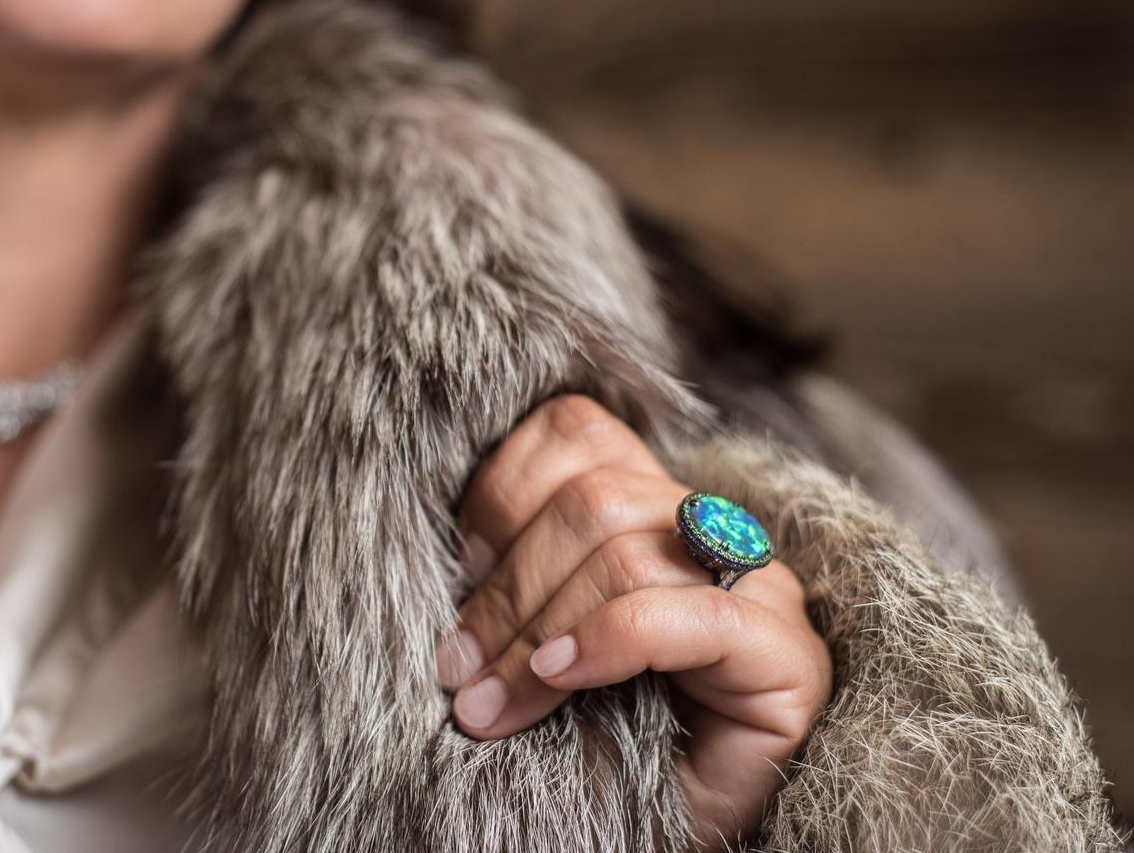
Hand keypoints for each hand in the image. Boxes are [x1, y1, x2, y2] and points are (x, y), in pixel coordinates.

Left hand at [435, 395, 832, 848]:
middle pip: (594, 496)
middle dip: (508, 588)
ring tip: (488, 701)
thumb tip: (455, 551)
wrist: (640, 833)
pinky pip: (692, 616)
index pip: (578, 431)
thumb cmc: (581, 739)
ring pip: (630, 550)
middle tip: (458, 668)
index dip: (503, 490)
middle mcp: (707, 531)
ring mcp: (758, 587)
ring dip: (538, 631)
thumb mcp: (528, 637)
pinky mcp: (788, 655)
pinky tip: (563, 678)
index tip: (458, 569)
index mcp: (646, 504)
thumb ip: (511, 575)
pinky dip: (611, 641)